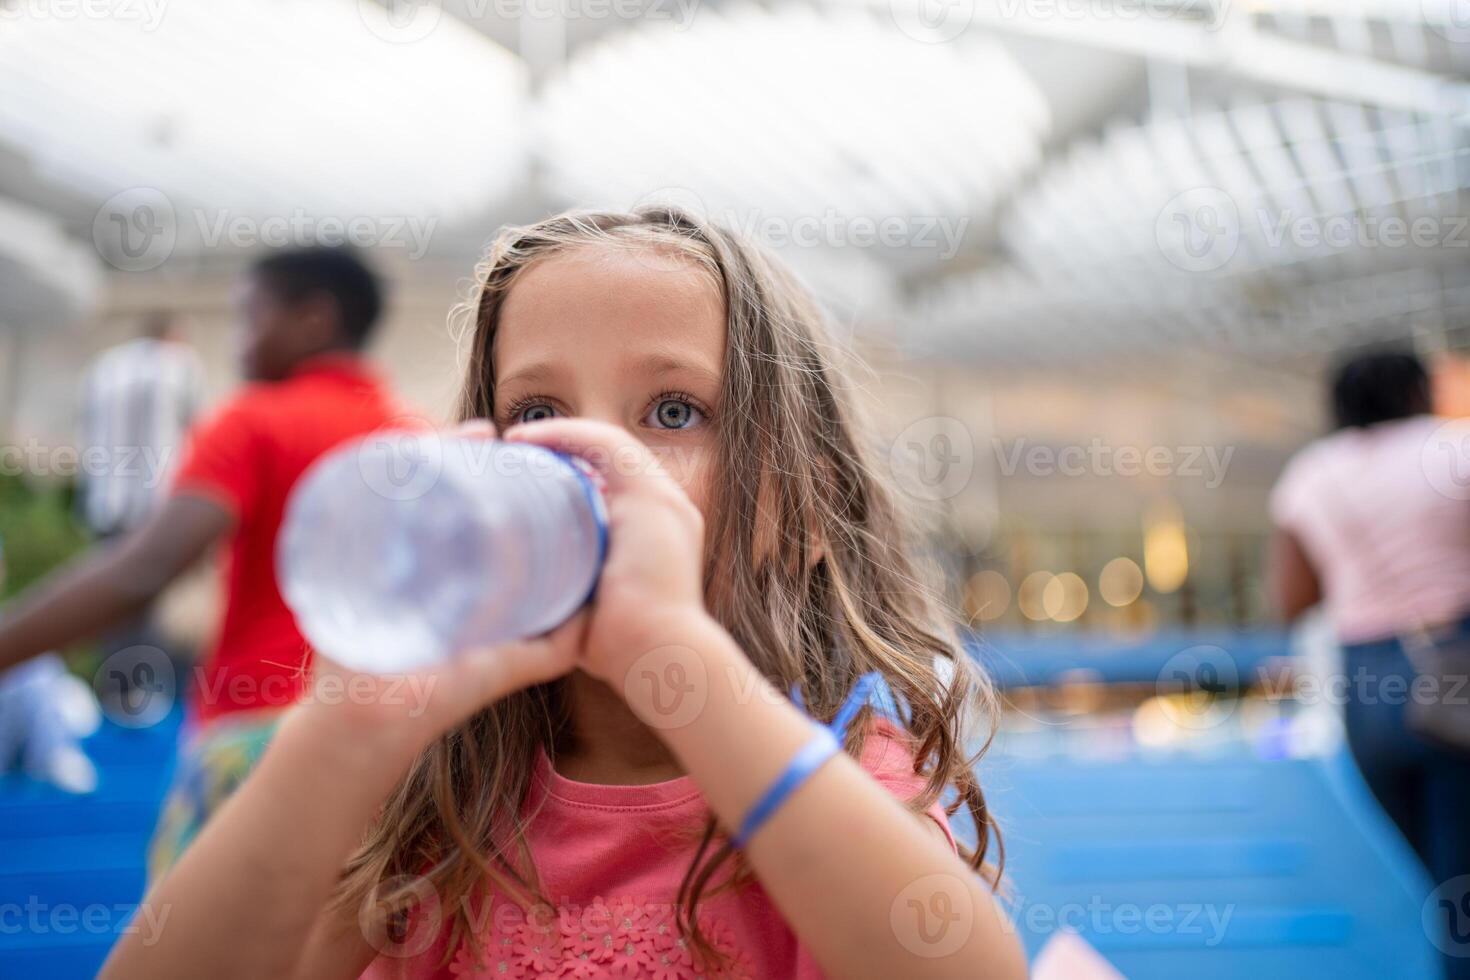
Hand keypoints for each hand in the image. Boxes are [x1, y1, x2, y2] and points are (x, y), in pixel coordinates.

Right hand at [296, 419, 582, 768]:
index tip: (513, 450)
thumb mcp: (507, 661)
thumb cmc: (438, 697)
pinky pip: (353, 503)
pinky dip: (371, 472)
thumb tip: (596, 619)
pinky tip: (399, 451)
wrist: (376, 727)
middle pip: (429, 486)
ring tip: (457, 436)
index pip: (462, 506)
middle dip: (453, 452)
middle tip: (484, 435)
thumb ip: (551, 643)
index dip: (484, 473)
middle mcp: (409, 556)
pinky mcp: (341, 560)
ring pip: (398, 486)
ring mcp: (375, 555)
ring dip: (423, 452)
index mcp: (444, 570)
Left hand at [503, 418, 711, 683]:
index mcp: (658, 532)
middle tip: (515, 456)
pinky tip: (526, 440)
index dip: (574, 473)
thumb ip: (573, 593)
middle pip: (611, 459)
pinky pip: (604, 445)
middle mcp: (667, 508)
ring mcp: (663, 499)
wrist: (660, 655)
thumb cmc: (626, 649)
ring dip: (558, 436)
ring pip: (608, 444)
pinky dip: (564, 435)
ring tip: (516, 442)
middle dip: (564, 450)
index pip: (616, 483)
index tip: (528, 482)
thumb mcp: (596, 611)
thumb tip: (529, 598)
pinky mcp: (650, 496)